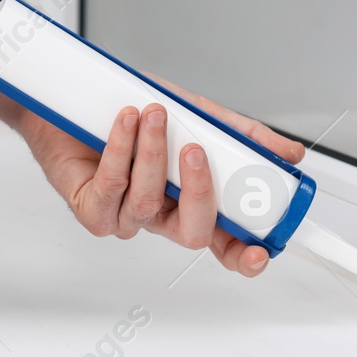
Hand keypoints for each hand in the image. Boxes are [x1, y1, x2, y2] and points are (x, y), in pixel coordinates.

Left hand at [21, 78, 305, 276]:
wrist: (70, 102)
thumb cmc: (130, 114)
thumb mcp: (196, 116)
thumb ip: (240, 135)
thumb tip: (286, 153)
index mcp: (190, 202)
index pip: (225, 241)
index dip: (244, 254)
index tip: (261, 249)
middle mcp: (160, 215)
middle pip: (193, 232)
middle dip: (200, 193)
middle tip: (195, 151)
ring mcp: (124, 216)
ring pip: (149, 204)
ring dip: (152, 153)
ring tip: (151, 113)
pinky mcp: (90, 210)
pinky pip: (112, 190)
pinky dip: (120, 152)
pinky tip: (124, 123)